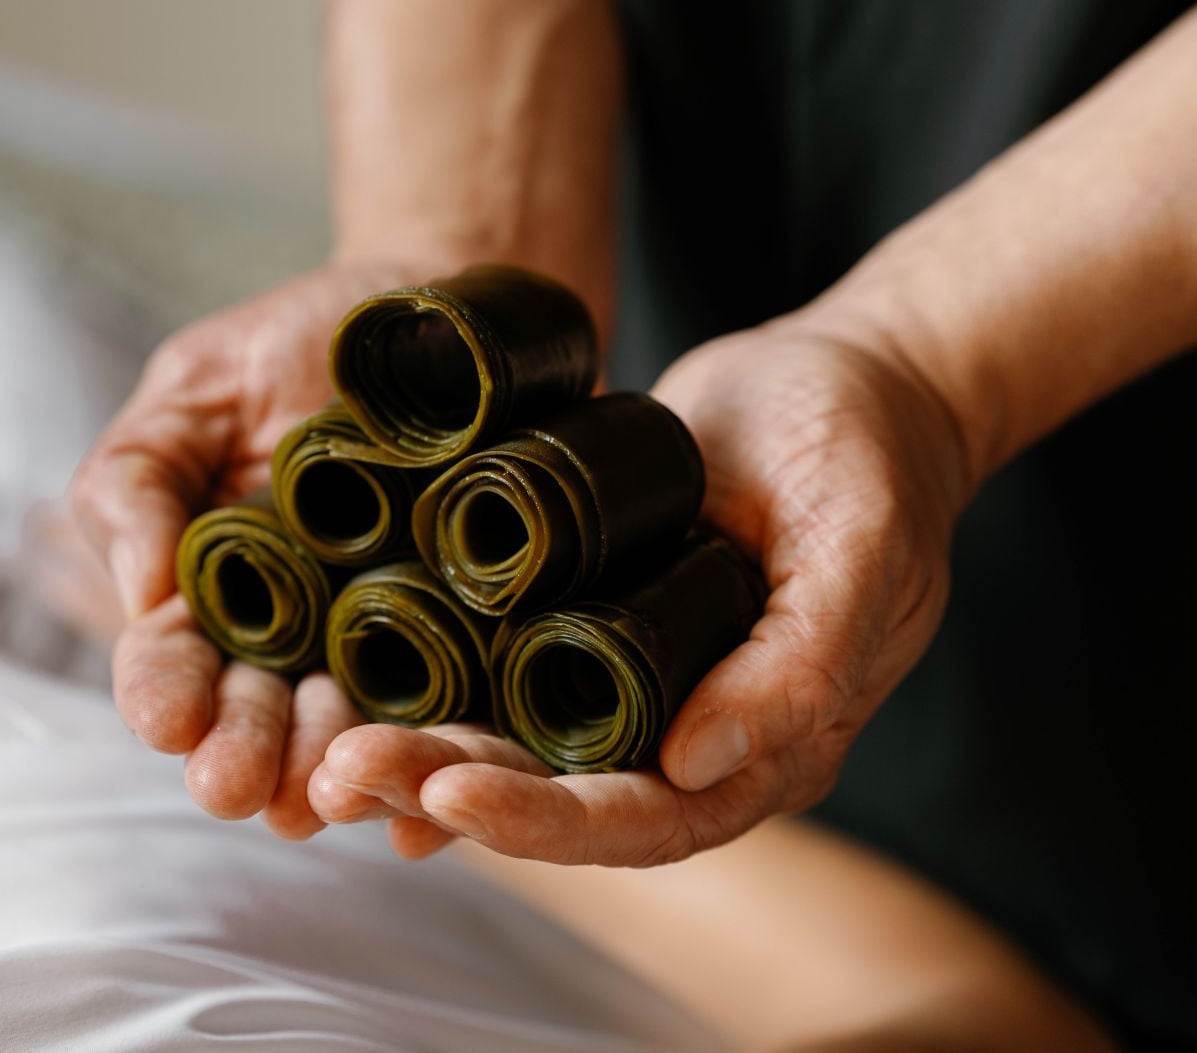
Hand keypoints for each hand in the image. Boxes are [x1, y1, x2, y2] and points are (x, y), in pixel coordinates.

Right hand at [71, 259, 429, 834]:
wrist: (450, 300)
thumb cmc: (308, 338)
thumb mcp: (201, 384)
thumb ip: (139, 475)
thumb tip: (143, 593)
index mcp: (215, 593)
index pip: (174, 661)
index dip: (164, 695)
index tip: (168, 721)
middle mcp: (301, 641)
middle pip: (263, 717)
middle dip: (245, 754)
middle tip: (238, 785)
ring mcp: (398, 648)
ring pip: (361, 733)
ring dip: (337, 768)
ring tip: (325, 792)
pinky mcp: (492, 644)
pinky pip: (473, 715)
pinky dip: (451, 759)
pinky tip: (432, 792)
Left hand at [307, 319, 972, 864]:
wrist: (853, 375)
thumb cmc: (870, 454)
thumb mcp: (860, 544)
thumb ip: (802, 663)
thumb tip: (694, 765)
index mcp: (770, 742)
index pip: (647, 818)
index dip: (543, 820)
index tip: (446, 790)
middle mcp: (693, 735)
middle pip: (561, 801)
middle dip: (448, 793)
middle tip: (344, 770)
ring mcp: (634, 680)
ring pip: (517, 751)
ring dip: (420, 758)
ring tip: (326, 752)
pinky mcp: (587, 620)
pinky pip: (502, 679)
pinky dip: (430, 695)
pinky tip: (348, 699)